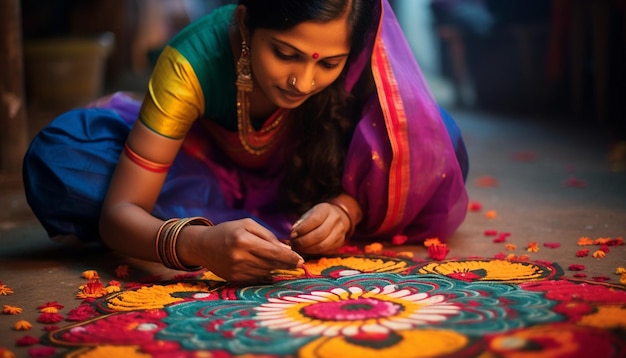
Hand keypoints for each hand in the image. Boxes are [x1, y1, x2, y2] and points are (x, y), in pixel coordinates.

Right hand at [186, 218, 303, 281]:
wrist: (203, 246)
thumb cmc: (228, 231)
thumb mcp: (247, 225)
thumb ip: (268, 236)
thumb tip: (287, 250)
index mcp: (244, 241)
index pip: (273, 252)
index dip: (289, 258)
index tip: (300, 261)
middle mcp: (240, 257)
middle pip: (271, 263)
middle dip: (286, 264)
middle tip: (296, 263)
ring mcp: (237, 270)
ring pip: (266, 271)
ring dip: (275, 267)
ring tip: (279, 261)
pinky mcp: (235, 279)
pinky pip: (257, 278)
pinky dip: (265, 273)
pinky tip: (267, 267)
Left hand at [289, 202, 348, 254]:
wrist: (336, 217)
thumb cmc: (318, 216)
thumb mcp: (309, 214)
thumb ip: (301, 223)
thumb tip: (293, 235)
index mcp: (326, 209)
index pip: (314, 220)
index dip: (302, 229)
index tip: (292, 235)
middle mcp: (335, 219)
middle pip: (319, 234)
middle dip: (303, 241)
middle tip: (294, 244)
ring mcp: (339, 232)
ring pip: (322, 245)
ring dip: (307, 249)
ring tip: (299, 248)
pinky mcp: (340, 242)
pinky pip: (325, 250)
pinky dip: (313, 252)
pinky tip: (306, 250)